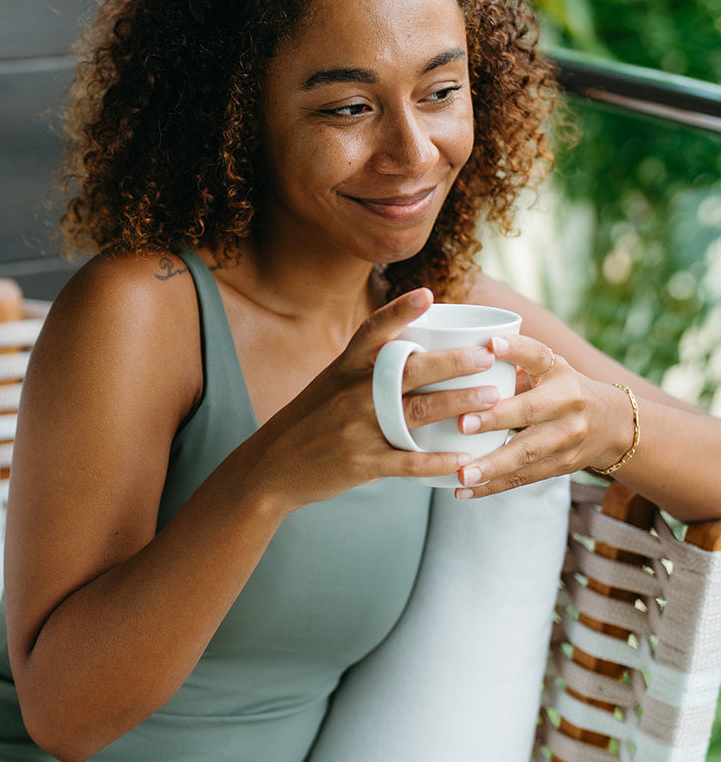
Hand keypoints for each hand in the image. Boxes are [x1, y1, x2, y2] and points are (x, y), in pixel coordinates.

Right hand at [251, 289, 502, 510]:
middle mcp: (351, 394)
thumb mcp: (329, 385)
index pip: (373, 332)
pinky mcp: (360, 463)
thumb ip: (366, 368)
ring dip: (457, 405)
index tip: (428, 293)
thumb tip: (412, 347)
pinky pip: (406, 461)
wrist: (270, 467)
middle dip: (452, 362)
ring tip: (492, 399)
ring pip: (416, 413)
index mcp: (344, 369)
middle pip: (409, 370)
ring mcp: (356, 428)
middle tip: (487, 354)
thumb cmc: (309, 423)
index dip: (400, 310)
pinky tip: (463, 459)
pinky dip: (437, 461)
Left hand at [452, 334, 634, 498]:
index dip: (516, 350)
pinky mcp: (562, 464)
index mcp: (558, 371)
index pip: (538, 355)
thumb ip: (511, 366)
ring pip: (527, 452)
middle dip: (496, 418)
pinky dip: (493, 486)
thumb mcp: (546, 370)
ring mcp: (568, 436)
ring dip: (493, 465)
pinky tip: (464, 491)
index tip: (491, 344)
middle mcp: (568, 401)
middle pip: (531, 410)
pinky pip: (524, 477)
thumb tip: (454, 363)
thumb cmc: (559, 390)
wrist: (611, 424)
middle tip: (463, 424)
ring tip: (463, 474)